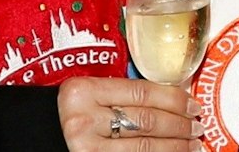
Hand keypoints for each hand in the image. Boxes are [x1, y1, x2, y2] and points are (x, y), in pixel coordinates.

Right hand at [57, 75, 201, 150]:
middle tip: (196, 125)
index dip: (174, 99)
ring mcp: (87, 148)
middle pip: (147, 121)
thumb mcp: (89, 98)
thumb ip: (121, 94)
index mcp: (83, 92)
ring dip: (175, 146)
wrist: (42, 138)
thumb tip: (172, 99)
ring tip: (192, 144)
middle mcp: (83, 120)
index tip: (192, 104)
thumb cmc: (71, 117)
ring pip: (145, 147)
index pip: (141, 93)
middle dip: (179, 124)